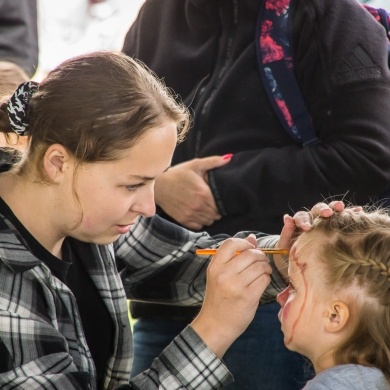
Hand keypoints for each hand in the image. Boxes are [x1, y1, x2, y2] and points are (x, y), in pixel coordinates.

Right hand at [155, 155, 231, 229]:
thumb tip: (229, 158)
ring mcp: (190, 215)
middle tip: (213, 202)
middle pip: (217, 215)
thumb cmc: (178, 173)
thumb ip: (214, 162)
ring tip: (206, 207)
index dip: (222, 202)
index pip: (221, 205)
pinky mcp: (183, 220)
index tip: (219, 198)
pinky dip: (201, 221)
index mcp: (204, 194)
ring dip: (210, 216)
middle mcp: (198, 207)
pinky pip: (199, 226)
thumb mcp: (196, 165)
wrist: (158, 185)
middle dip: (217, 209)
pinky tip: (198, 212)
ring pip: (209, 221)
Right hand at [191, 234, 271, 357]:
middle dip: (260, 256)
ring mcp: (236, 286)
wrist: (215, 325)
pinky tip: (261, 283)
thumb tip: (252, 237)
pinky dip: (266, 279)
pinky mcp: (248, 297)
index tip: (250, 248)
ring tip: (262, 273)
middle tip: (261, 262)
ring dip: (265, 268)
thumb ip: (234, 256)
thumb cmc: (219, 297)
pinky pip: (264, 280)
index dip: (244, 243)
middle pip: (250, 254)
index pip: (231, 243)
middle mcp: (224, 274)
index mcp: (215, 266)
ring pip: (260, 266)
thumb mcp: (219, 274)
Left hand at [275, 201, 345, 278]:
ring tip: (341, 207)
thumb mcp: (284, 246)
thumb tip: (287, 217)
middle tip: (327, 213)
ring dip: (335, 208)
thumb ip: (286, 233)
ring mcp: (324, 223)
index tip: (307, 228)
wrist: (300, 265)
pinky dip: (350, 213)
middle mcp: (312, 220)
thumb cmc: (290, 255)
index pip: (301, 217)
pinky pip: (343, 218)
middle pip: (316, 210)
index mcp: (299, 224)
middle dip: (322, 210)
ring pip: (330, 211)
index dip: (304, 221)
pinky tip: (358, 211)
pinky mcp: (336, 228)